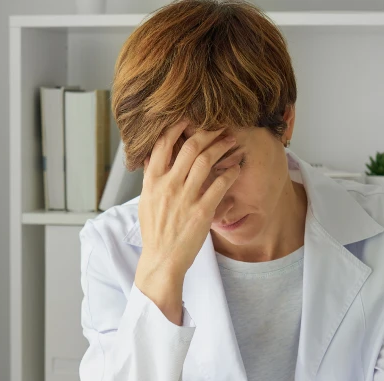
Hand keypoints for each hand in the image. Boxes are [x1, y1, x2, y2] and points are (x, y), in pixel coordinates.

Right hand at [134, 120, 240, 323]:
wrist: (162, 260)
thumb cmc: (156, 231)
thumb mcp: (146, 201)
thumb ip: (152, 177)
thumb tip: (154, 156)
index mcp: (152, 181)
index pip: (162, 143)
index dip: (177, 126)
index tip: (189, 117)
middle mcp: (168, 185)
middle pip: (190, 147)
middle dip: (208, 132)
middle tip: (220, 127)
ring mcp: (185, 197)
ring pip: (206, 161)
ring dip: (221, 147)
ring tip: (231, 141)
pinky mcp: (202, 211)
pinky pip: (220, 184)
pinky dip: (230, 172)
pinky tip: (236, 168)